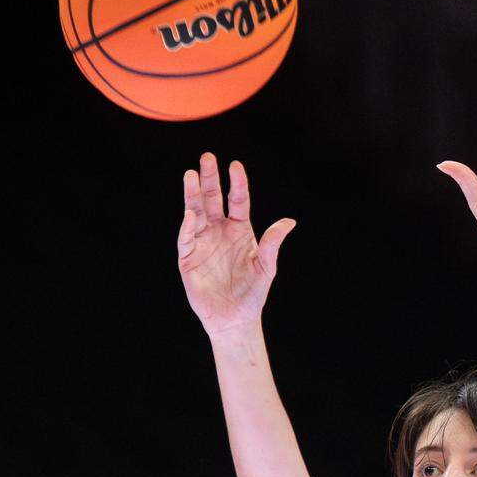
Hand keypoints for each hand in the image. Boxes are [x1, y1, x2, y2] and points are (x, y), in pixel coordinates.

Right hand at [177, 153, 294, 338]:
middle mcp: (219, 231)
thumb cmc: (252, 293)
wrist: (235, 319)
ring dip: (193, 195)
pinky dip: (188, 227)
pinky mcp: (188, 257)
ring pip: (196, 212)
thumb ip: (273, 243)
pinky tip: (191, 215)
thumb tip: (289, 221)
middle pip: (213, 199)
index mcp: (239, 230)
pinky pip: (186, 238)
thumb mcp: (266, 267)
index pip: (238, 201)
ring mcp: (202, 242)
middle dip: (210, 179)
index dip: (237, 184)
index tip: (235, 166)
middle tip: (207, 157)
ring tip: (190, 175)